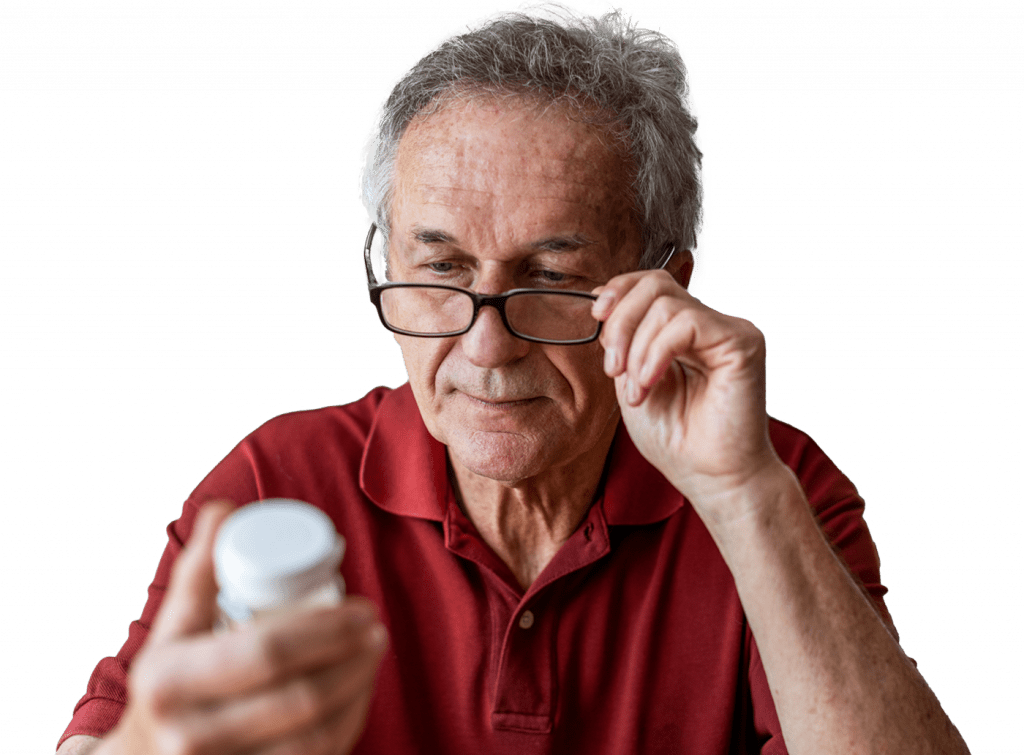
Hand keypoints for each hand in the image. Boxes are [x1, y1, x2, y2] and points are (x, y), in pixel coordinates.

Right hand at [100, 501, 386, 754]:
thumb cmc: (168, 685)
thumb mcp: (172, 630)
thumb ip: (198, 570)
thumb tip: (224, 509)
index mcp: (170, 683)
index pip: (266, 651)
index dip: (326, 629)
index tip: (360, 606)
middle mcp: (190, 737)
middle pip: (300, 698)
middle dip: (352, 658)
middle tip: (376, 628)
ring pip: (315, 738)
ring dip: (358, 692)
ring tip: (374, 655)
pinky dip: (347, 726)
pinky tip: (359, 696)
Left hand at [592, 270, 784, 523]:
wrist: (711, 478)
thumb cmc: (676, 439)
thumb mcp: (632, 381)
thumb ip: (623, 341)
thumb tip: (601, 298)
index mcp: (682, 331)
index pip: (651, 283)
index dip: (619, 290)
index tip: (596, 319)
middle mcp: (709, 324)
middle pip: (655, 284)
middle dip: (621, 322)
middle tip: (612, 368)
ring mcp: (728, 331)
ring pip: (666, 305)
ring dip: (637, 350)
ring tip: (637, 390)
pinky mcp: (743, 342)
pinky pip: (687, 324)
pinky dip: (657, 353)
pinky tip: (650, 384)